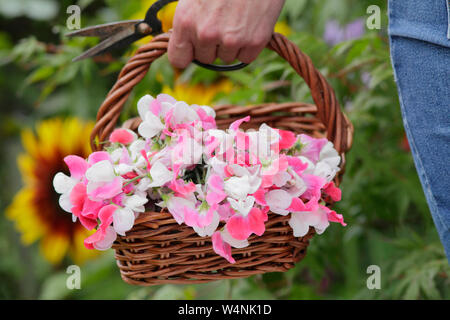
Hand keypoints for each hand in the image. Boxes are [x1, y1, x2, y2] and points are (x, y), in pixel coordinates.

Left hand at [168, 0, 285, 67]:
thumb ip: (188, 20)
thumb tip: (185, 41)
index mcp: (185, 21)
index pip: (178, 59)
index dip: (186, 54)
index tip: (193, 49)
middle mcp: (206, 34)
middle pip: (205, 59)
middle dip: (211, 46)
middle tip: (221, 21)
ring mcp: (231, 40)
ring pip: (226, 58)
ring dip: (231, 45)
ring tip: (237, 18)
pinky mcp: (254, 42)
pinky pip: (246, 57)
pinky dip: (248, 45)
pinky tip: (249, 24)